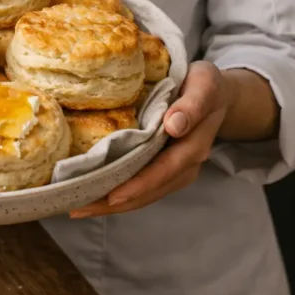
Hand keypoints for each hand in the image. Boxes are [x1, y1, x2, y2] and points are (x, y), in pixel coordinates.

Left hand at [70, 60, 232, 217]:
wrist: (216, 95)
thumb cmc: (207, 85)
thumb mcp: (205, 86)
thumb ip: (192, 105)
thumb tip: (174, 125)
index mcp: (193, 147)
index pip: (163, 171)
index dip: (138, 185)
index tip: (111, 196)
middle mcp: (184, 165)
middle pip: (148, 191)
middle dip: (114, 203)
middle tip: (78, 208)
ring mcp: (174, 170)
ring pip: (142, 194)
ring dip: (111, 203)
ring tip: (78, 207)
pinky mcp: (163, 167)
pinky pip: (140, 184)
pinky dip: (117, 191)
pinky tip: (94, 192)